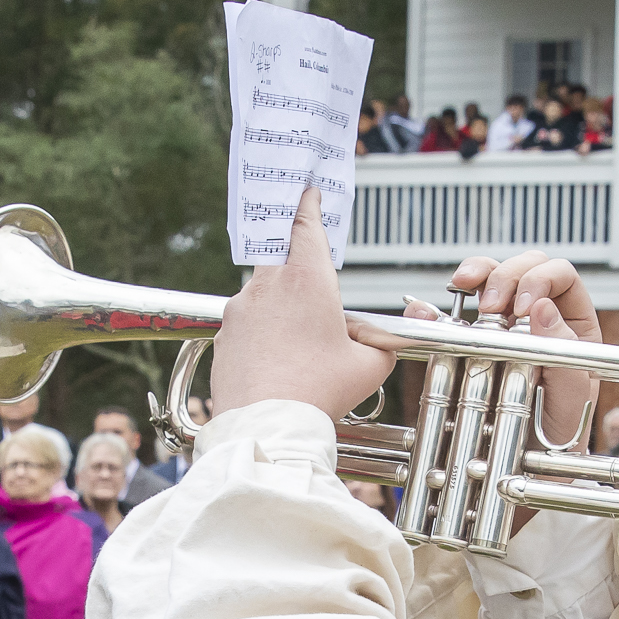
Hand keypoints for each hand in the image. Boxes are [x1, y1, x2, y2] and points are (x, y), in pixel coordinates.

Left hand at [210, 184, 392, 422]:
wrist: (267, 427)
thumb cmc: (319, 393)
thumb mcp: (370, 365)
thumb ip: (384, 339)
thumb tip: (394, 331)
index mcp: (307, 280)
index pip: (305, 225)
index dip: (309, 205)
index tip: (308, 191)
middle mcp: (268, 286)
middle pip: (281, 255)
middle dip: (296, 261)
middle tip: (310, 276)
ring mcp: (239, 309)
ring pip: (262, 293)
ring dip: (279, 306)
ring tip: (298, 344)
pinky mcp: (223, 334)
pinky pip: (245, 322)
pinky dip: (260, 332)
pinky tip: (275, 360)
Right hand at [437, 248, 603, 447]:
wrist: (517, 471)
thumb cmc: (553, 443)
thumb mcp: (569, 409)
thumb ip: (566, 365)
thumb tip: (544, 312)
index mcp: (573, 327)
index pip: (562, 277)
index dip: (541, 280)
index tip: (522, 307)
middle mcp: (539, 318)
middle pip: (526, 266)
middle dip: (505, 275)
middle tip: (490, 306)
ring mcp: (502, 325)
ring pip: (491, 275)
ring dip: (476, 274)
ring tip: (463, 289)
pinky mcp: (468, 339)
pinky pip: (455, 307)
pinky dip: (440, 300)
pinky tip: (432, 307)